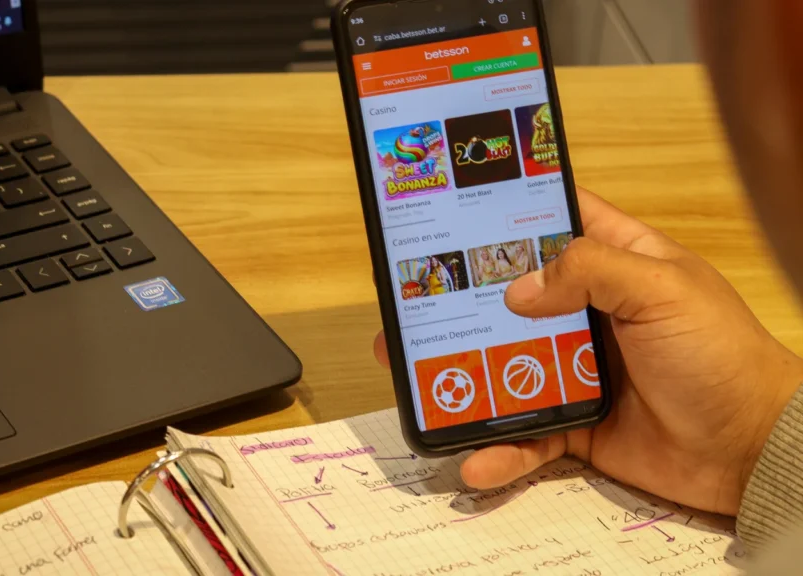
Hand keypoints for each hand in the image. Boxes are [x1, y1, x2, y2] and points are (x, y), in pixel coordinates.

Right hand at [374, 188, 802, 514]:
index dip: (508, 212)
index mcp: (616, 261)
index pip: (554, 219)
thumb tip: (517, 290)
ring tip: (413, 381)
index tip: (454, 208)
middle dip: (460, 302)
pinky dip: (498, 448)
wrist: (752, 451)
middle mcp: (589, 311)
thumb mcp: (662, 290)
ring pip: (504, 366)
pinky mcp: (575, 424)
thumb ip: (590, 270)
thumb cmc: (722, 356)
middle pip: (510, 298)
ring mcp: (578, 369)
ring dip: (461, 375)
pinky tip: (474, 458)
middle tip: (409, 305)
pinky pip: (524, 434)